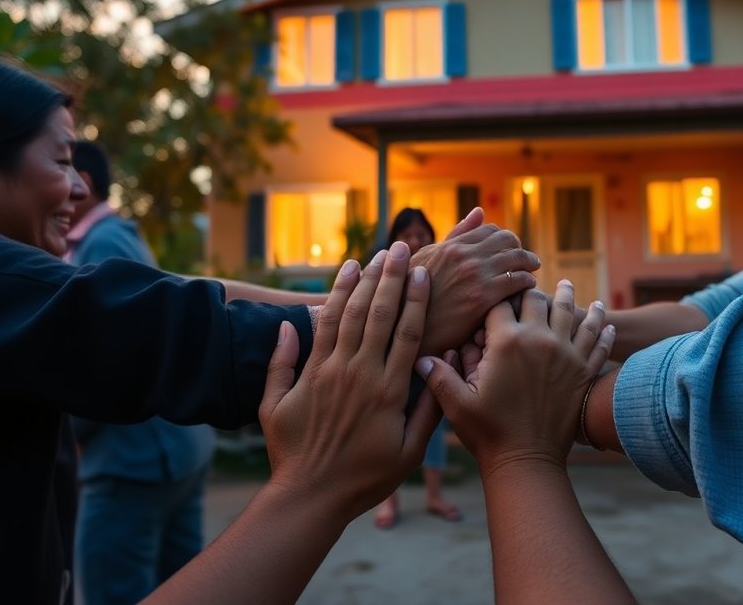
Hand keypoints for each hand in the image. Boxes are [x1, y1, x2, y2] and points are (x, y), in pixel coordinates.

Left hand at [259, 242, 441, 517]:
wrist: (309, 494)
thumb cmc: (365, 478)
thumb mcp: (410, 451)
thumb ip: (429, 407)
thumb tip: (442, 363)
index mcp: (389, 390)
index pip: (408, 331)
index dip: (416, 298)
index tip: (424, 271)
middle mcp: (359, 373)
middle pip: (378, 313)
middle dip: (390, 277)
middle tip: (400, 248)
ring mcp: (327, 373)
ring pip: (347, 315)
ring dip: (360, 282)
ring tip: (371, 256)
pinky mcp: (301, 378)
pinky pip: (316, 332)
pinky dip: (326, 303)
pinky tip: (335, 283)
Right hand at [411, 207, 540, 356]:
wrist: (405, 329)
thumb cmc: (414, 295)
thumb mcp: (428, 258)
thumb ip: (457, 235)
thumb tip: (479, 211)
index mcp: (452, 246)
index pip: (491, 230)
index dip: (504, 239)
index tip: (509, 250)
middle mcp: (465, 256)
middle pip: (508, 240)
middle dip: (519, 249)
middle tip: (526, 260)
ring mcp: (475, 276)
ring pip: (518, 258)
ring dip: (528, 264)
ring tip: (530, 272)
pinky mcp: (483, 298)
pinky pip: (518, 281)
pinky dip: (527, 282)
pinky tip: (525, 289)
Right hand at [419, 279, 613, 472]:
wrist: (527, 461)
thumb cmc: (488, 433)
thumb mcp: (455, 403)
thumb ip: (438, 374)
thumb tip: (418, 355)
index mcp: (505, 342)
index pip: (499, 302)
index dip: (495, 294)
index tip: (494, 289)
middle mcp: (539, 340)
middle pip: (536, 298)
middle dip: (530, 290)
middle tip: (531, 282)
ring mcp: (565, 353)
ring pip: (571, 313)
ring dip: (570, 297)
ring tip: (569, 286)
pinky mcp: (582, 371)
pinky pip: (596, 341)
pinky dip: (600, 327)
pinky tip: (603, 318)